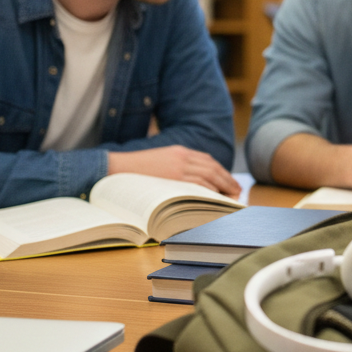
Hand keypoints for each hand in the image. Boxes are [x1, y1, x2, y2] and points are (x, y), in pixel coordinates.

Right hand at [107, 145, 240, 197]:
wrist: (114, 169)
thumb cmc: (134, 173)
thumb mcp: (159, 164)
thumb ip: (176, 170)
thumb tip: (192, 186)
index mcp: (179, 152)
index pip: (207, 161)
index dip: (221, 172)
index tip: (229, 182)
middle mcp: (182, 157)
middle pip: (213, 167)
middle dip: (227, 180)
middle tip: (237, 192)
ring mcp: (178, 167)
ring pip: (209, 176)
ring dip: (223, 187)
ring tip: (232, 198)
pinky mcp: (173, 177)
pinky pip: (199, 184)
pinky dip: (211, 191)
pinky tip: (218, 199)